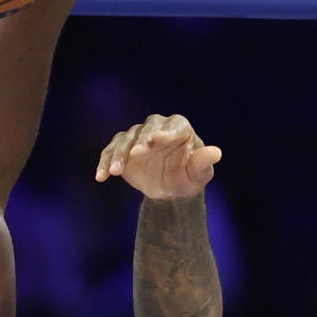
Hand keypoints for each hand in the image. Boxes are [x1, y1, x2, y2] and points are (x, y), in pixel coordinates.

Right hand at [95, 113, 221, 195]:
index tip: (158, 140)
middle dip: (142, 140)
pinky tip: (101, 177)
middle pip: (147, 128)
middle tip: (137, 153)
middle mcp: (157, 127)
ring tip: (115, 172)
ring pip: (125, 139)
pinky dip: (105, 163)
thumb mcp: (199, 175)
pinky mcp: (123, 149)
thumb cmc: (188, 178)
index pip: (173, 125)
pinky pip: (111, 152)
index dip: (166, 132)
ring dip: (119, 154)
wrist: (170, 190)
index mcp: (179, 128)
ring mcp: (137, 136)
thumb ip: (203, 163)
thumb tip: (216, 152)